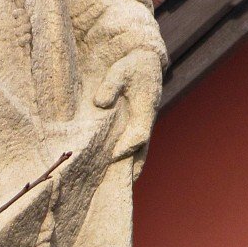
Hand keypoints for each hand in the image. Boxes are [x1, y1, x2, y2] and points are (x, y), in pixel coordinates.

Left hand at [93, 49, 161, 179]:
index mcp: (145, 109)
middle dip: (131, 169)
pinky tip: (109, 168)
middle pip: (141, 151)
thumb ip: (111, 84)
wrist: (144, 58)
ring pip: (137, 151)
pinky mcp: (135, 122)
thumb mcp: (121, 69)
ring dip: (128, 167)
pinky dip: (124, 157)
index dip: (127, 147)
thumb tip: (101, 103)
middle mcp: (145, 120)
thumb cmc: (132, 64)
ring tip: (114, 186)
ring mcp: (141, 123)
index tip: (113, 156)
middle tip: (117, 188)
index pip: (139, 135)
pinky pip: (131, 144)